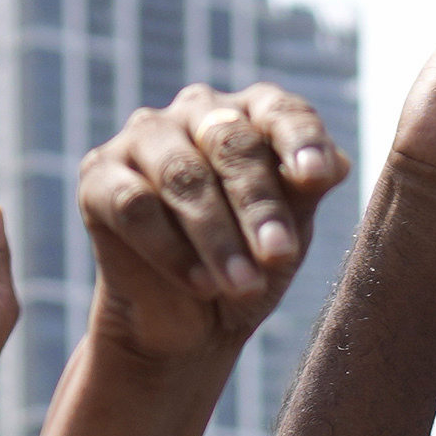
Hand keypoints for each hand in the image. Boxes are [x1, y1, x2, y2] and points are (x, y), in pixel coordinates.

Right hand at [78, 83, 348, 361]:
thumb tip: (336, 162)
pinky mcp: (98, 176)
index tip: (317, 176)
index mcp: (250, 114)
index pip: (281, 112)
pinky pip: (133, 205)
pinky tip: (199, 283)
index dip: (300, 141)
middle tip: (279, 256)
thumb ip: (308, 192)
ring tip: (243, 284)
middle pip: (231, 145)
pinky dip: (169, 248)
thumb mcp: (290, 231)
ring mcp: (143, 139)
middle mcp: (196, 112)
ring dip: (216, 236)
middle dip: (258, 206)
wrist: (191, 323)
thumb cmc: (251, 266)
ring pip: (182, 175)